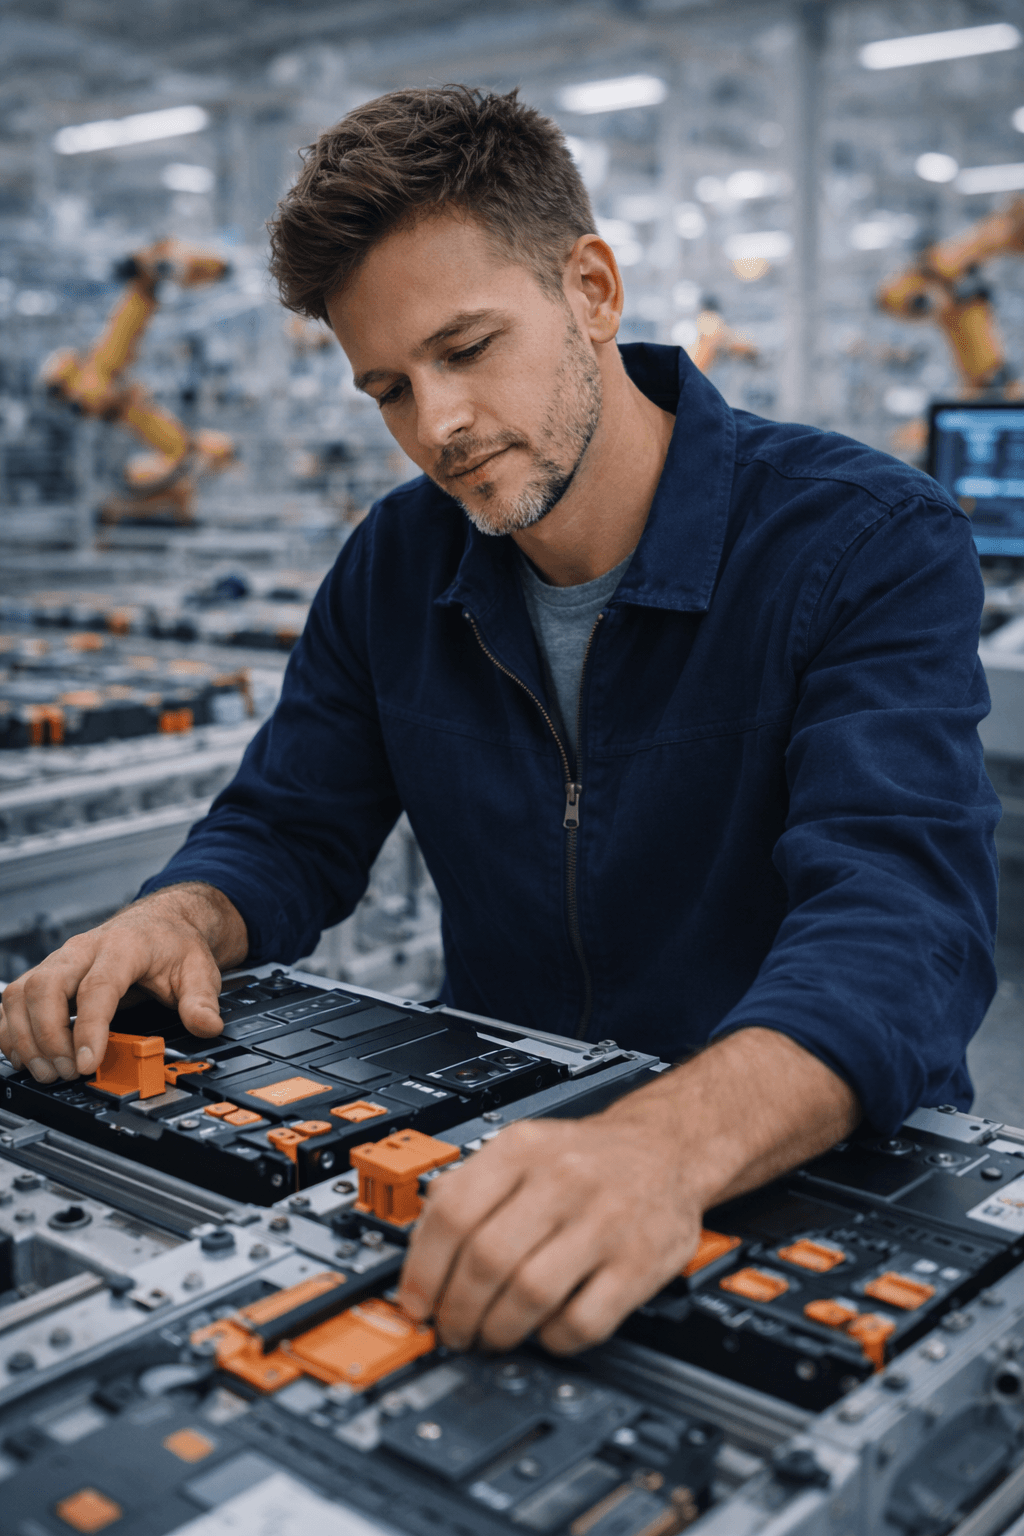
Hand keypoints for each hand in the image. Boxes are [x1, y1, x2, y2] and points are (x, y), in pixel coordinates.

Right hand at [0, 883, 246, 1084]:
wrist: (159, 923)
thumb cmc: (173, 945)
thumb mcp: (198, 970)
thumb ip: (201, 1000)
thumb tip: (207, 1026)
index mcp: (122, 946)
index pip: (97, 987)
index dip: (88, 1028)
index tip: (87, 1063)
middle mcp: (83, 949)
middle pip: (46, 987)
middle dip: (48, 1036)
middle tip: (66, 1072)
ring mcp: (60, 960)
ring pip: (22, 992)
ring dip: (25, 1037)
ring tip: (47, 1072)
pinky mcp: (46, 973)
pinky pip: (13, 999)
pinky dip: (11, 1030)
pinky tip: (25, 1056)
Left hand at [396, 1110, 702, 1354]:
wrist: (666, 1150)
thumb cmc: (586, 1160)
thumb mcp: (522, 1148)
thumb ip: (470, 1190)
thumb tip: (418, 1265)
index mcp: (521, 1149)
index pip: (452, 1212)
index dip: (424, 1270)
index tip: (417, 1304)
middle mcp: (562, 1179)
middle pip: (486, 1259)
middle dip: (458, 1310)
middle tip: (454, 1330)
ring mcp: (604, 1221)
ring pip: (529, 1293)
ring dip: (499, 1329)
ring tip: (493, 1335)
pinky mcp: (640, 1262)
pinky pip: (582, 1320)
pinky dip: (554, 1338)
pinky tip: (546, 1329)